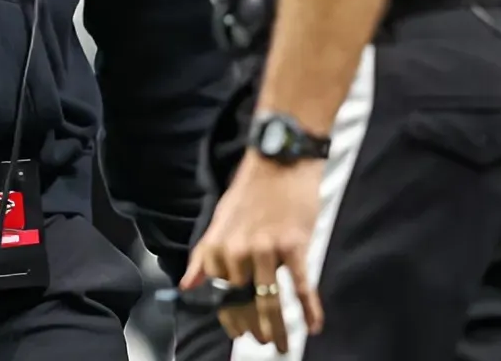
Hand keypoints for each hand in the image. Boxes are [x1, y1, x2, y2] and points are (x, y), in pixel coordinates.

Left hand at [183, 154, 326, 352]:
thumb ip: (204, 255)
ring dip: (277, 328)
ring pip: (270, 300)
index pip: (219, 291)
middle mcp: (238, 249)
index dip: (229, 315)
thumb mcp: (220, 219)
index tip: (237, 329)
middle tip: (262, 342)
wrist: (281, 159)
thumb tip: (186, 285)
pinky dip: (309, 308)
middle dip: (253, 325)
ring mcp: (266, 248)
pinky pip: (301, 285)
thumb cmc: (252, 189)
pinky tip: (314, 326)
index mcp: (218, 243)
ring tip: (281, 345)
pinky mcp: (294, 245)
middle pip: (244, 300)